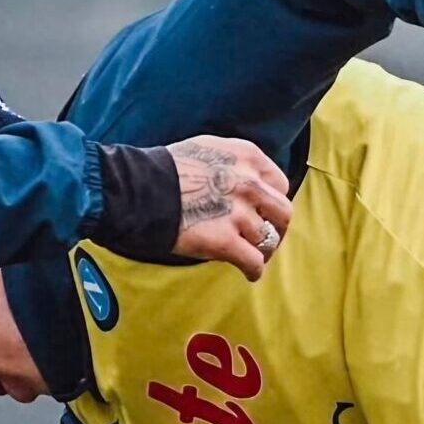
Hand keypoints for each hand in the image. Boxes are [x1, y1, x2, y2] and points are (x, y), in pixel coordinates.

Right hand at [168, 137, 295, 280]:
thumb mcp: (207, 148)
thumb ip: (231, 162)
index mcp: (247, 157)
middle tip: (267, 238)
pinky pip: (254, 262)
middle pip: (283, 213)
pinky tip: (248, 274)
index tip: (265, 211)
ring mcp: (239, 214)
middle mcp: (250, 183)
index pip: (279, 183)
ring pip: (268, 240)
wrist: (140, 189)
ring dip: (262, 250)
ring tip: (252, 257)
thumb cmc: (165, 168)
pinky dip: (253, 271)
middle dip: (277, 228)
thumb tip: (241, 177)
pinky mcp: (226, 242)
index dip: (272, 200)